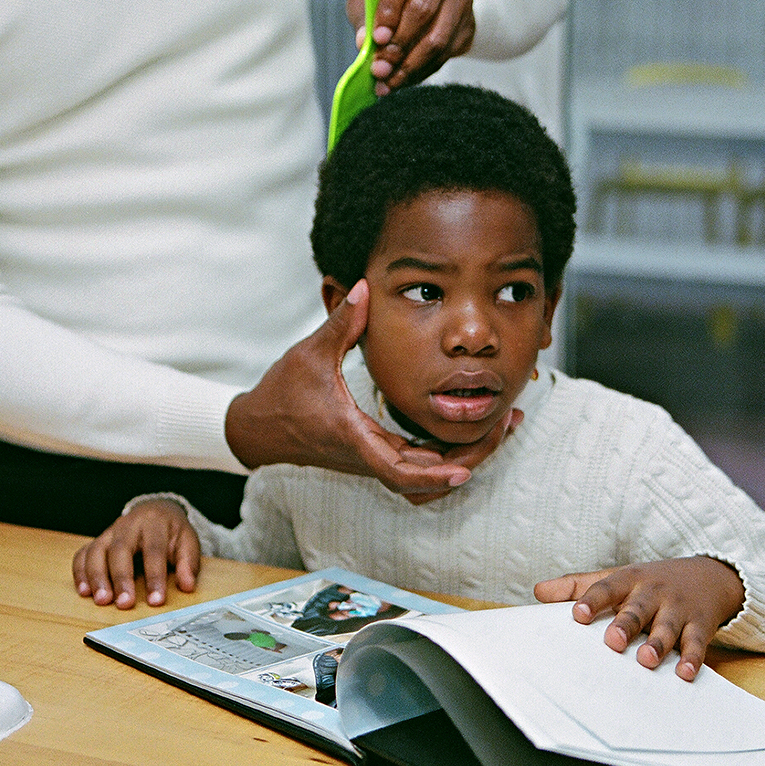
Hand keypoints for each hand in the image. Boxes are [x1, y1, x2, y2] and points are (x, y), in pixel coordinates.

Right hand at [74, 498, 198, 608]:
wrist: (155, 511)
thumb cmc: (171, 532)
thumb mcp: (187, 542)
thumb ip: (188, 563)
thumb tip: (187, 586)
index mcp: (154, 523)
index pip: (153, 550)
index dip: (154, 576)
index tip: (156, 601)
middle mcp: (127, 525)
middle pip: (120, 550)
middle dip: (121, 578)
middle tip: (124, 603)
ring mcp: (109, 532)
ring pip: (97, 551)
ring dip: (97, 577)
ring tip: (102, 600)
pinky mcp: (97, 541)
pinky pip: (83, 554)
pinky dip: (80, 572)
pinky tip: (84, 591)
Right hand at [224, 281, 508, 494]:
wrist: (259, 428)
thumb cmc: (282, 393)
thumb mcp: (310, 354)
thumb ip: (340, 323)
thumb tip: (362, 287)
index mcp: (353, 436)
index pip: (396, 470)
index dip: (432, 476)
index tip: (464, 471)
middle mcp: (366, 454)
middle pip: (425, 478)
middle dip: (469, 459)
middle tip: (505, 428)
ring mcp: (371, 457)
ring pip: (425, 473)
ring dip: (463, 457)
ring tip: (500, 427)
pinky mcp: (374, 452)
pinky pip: (417, 463)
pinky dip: (446, 454)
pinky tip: (471, 430)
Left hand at [345, 0, 474, 94]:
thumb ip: (363, 16)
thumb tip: (364, 42)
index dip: (389, 8)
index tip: (377, 38)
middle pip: (423, 8)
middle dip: (399, 43)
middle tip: (380, 68)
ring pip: (438, 36)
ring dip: (411, 64)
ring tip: (389, 81)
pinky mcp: (470, 20)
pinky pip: (447, 52)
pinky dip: (423, 71)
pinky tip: (405, 80)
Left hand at [534, 558, 744, 680]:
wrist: (708, 576)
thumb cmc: (650, 583)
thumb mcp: (616, 578)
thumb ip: (577, 586)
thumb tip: (538, 592)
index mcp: (629, 580)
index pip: (607, 588)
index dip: (592, 600)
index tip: (578, 614)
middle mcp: (653, 593)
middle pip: (637, 608)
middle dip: (626, 624)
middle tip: (613, 641)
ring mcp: (678, 609)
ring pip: (667, 626)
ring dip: (658, 642)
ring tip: (646, 659)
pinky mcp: (700, 625)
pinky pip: (697, 643)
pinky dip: (692, 658)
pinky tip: (683, 673)